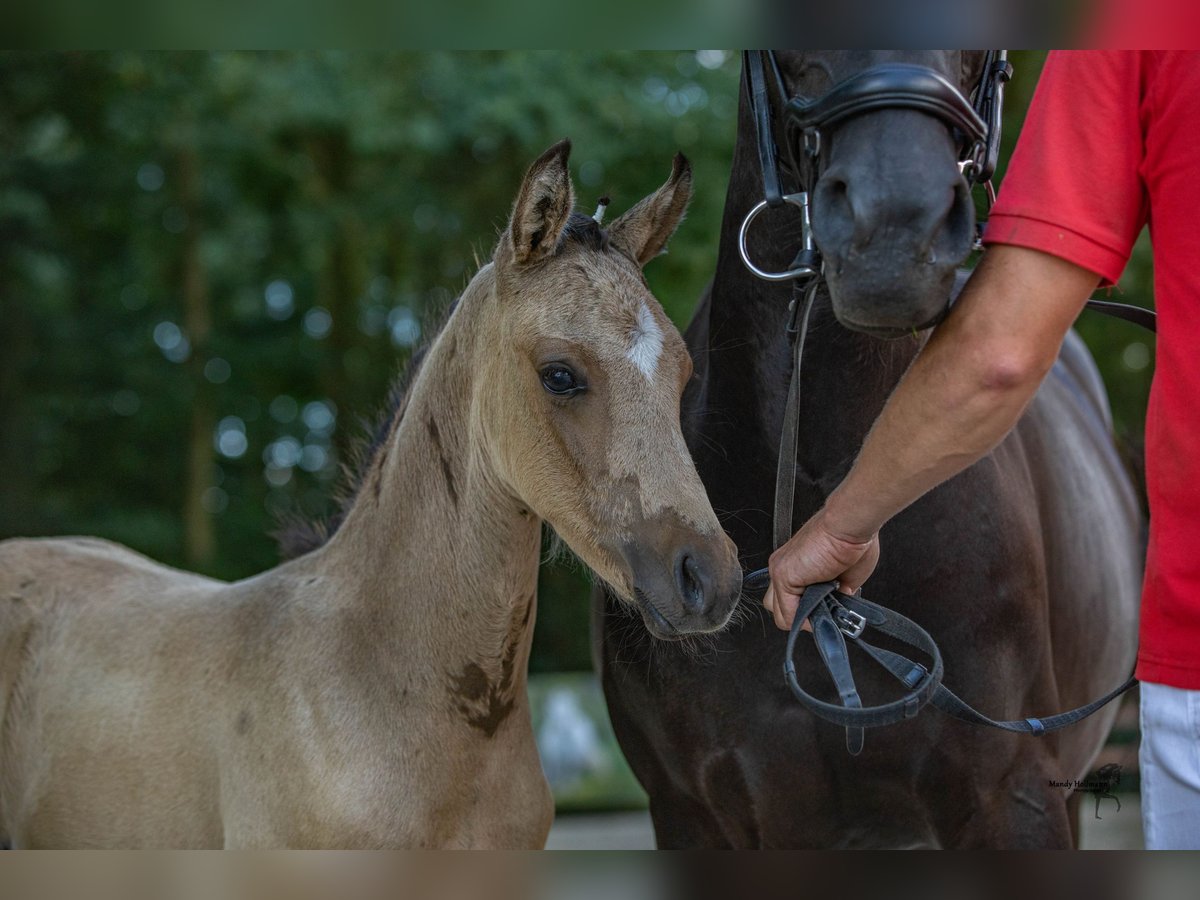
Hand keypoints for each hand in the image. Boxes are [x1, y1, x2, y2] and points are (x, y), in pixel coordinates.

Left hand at [762, 509, 879, 630]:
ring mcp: (780, 570)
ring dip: (803, 619)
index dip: (809, 609)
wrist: (850, 523)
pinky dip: (804, 621)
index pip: (790, 597)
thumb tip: (836, 605)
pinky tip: (823, 611)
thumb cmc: (853, 539)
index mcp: (798, 563)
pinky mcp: (783, 575)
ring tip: (825, 610)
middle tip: (825, 611)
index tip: (829, 610)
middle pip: (778, 606)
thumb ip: (837, 592)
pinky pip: (786, 614)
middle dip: (802, 615)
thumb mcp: (847, 575)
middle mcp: (785, 566)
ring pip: (779, 612)